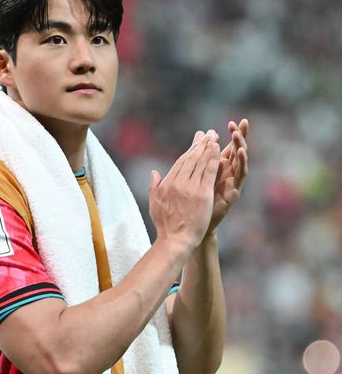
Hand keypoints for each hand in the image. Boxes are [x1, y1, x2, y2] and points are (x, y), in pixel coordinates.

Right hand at [149, 130, 219, 255]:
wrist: (176, 240)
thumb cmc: (166, 226)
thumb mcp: (155, 204)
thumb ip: (155, 186)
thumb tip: (154, 173)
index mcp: (166, 184)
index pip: (180, 162)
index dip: (190, 150)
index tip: (196, 142)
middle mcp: (177, 183)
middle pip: (190, 159)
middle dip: (200, 144)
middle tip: (208, 134)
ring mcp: (190, 188)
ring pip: (200, 163)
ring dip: (208, 148)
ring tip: (214, 138)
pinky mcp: (202, 194)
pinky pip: (209, 172)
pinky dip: (213, 160)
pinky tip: (218, 151)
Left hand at [202, 118, 248, 238]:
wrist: (191, 228)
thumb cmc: (191, 203)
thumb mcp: (191, 175)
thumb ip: (195, 156)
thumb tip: (199, 134)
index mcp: (217, 168)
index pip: (227, 148)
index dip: (232, 135)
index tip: (233, 121)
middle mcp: (227, 174)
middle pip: (236, 151)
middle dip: (239, 137)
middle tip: (240, 122)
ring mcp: (231, 183)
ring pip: (239, 161)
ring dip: (240, 146)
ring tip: (237, 134)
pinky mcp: (233, 192)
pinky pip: (240, 176)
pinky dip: (241, 163)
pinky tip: (241, 152)